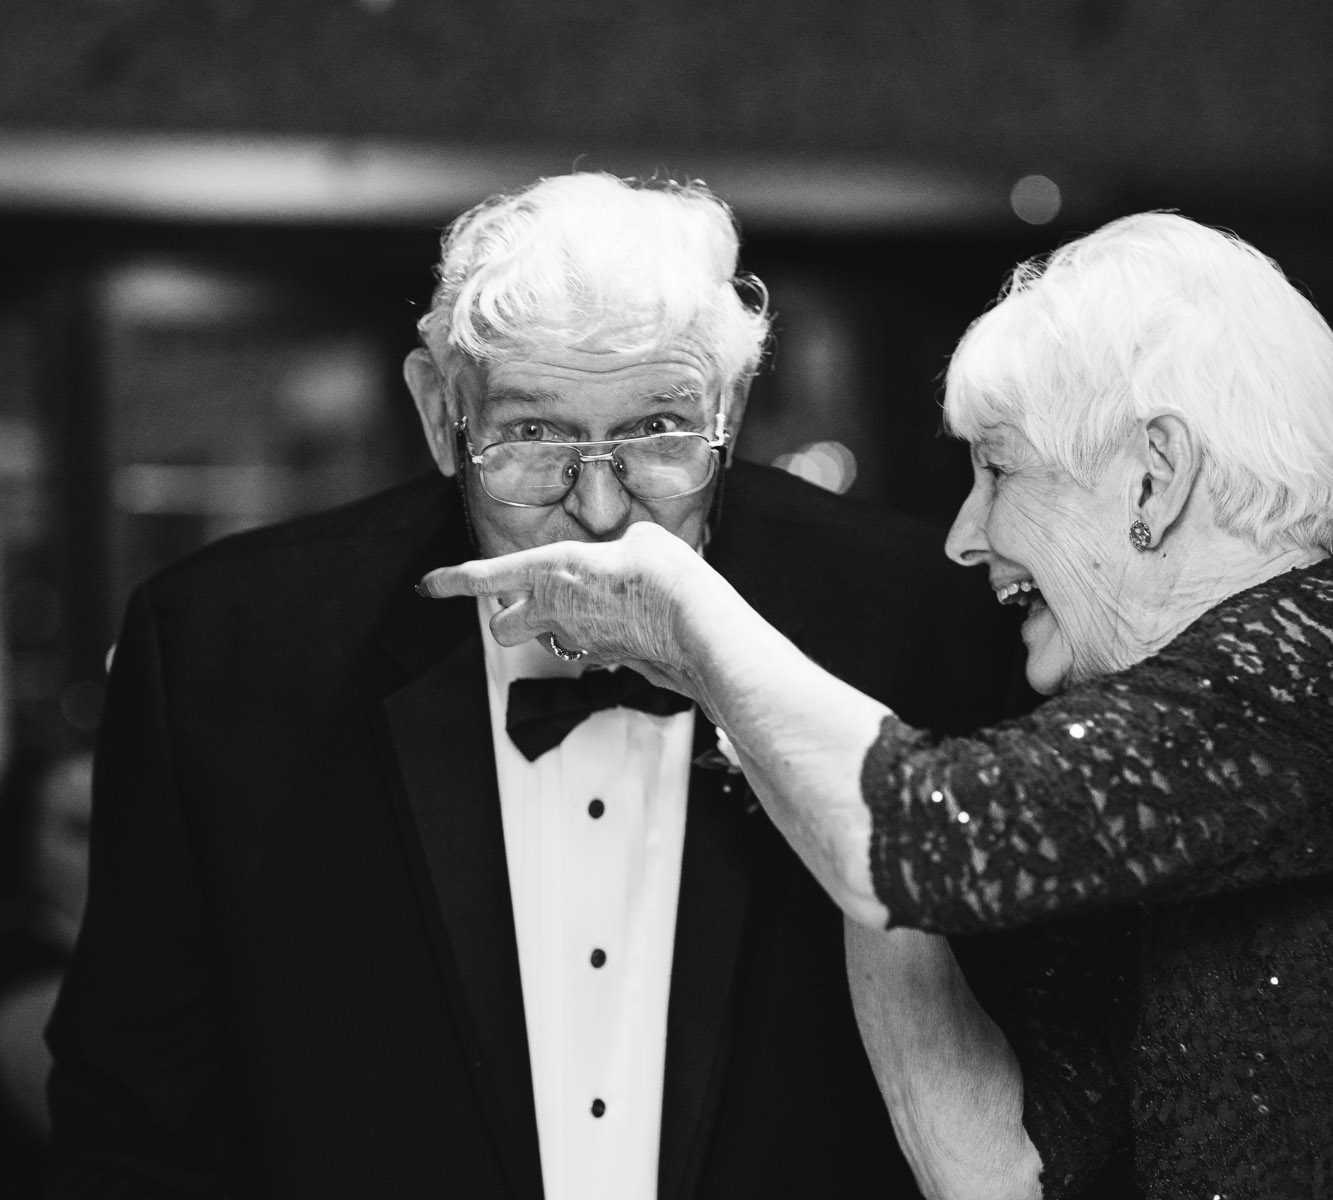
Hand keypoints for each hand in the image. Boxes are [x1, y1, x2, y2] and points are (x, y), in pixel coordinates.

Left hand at [416, 521, 720, 696]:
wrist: (697, 624)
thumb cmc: (665, 576)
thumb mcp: (641, 538)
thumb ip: (621, 546)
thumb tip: (628, 554)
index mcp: (552, 571)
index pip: (485, 577)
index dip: (452, 580)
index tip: (430, 585)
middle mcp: (556, 611)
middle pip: (502, 626)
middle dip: (506, 616)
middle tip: (524, 600)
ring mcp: (581, 641)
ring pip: (550, 638)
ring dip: (560, 623)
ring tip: (599, 601)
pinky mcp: (609, 659)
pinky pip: (592, 644)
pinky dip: (603, 631)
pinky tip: (634, 616)